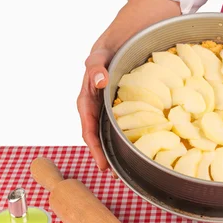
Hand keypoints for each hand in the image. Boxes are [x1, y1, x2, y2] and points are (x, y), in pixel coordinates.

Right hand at [76, 48, 113, 170]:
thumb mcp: (98, 57)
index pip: (88, 131)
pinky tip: (136, 148)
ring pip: (107, 135)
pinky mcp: (116, 109)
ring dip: (114, 152)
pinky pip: (119, 126)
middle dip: (104, 157)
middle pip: (97, 138)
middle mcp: (94, 110)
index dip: (95, 150)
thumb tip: (101, 80)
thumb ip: (95, 67)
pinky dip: (124, 138)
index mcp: (86, 102)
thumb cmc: (104, 54)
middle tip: (115, 175)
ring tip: (123, 170)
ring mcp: (105, 111)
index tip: (103, 165)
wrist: (113, 47)